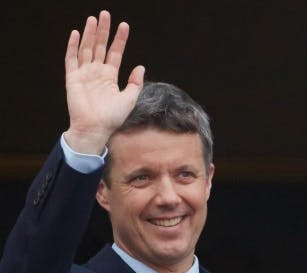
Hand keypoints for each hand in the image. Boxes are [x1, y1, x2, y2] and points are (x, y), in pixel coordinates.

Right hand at [63, 11, 144, 154]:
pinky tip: (77, 34)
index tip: (124, 26)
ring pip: (87, 49)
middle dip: (103, 31)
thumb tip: (140, 66)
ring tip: (94, 19)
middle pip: (100, 46)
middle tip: (106, 14)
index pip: (115, 53)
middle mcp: (97, 72)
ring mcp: (84, 73)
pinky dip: (74, 46)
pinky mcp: (73, 77)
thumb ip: (135, 82)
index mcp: (110, 77)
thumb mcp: (130, 99)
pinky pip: (72, 59)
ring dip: (90, 34)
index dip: (119, 40)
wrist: (96, 128)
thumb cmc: (112, 117)